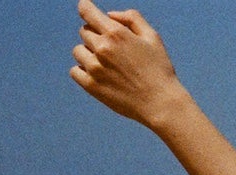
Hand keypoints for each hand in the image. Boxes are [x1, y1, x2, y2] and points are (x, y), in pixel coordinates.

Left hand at [70, 2, 187, 128]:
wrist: (160, 104)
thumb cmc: (159, 69)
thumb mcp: (152, 37)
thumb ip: (131, 18)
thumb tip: (110, 15)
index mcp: (116, 33)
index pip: (87, 11)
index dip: (85, 7)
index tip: (86, 9)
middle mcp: (102, 48)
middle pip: (84, 31)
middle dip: (96, 34)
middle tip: (113, 48)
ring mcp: (94, 68)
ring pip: (78, 51)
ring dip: (88, 53)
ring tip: (107, 64)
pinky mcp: (91, 86)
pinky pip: (75, 71)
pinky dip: (83, 70)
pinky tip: (99, 74)